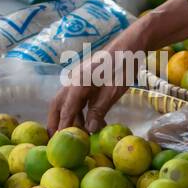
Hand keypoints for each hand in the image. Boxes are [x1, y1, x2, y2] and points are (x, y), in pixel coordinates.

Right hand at [47, 0, 187, 133]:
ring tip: (78, 136)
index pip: (66, 109)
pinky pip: (77, 99)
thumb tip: (89, 130)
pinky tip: (89, 123)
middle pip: (58, 105)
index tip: (61, 143)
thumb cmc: (124, 64)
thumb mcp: (114, 90)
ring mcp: (78, 79)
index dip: (63, 127)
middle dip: (56, 123)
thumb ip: (99, 109)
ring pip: (67, 103)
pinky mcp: (85, 80)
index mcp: (78, 82)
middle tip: (55, 142)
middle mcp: (73, 80)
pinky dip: (79, 112)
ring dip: (70, 119)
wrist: (131, 44)